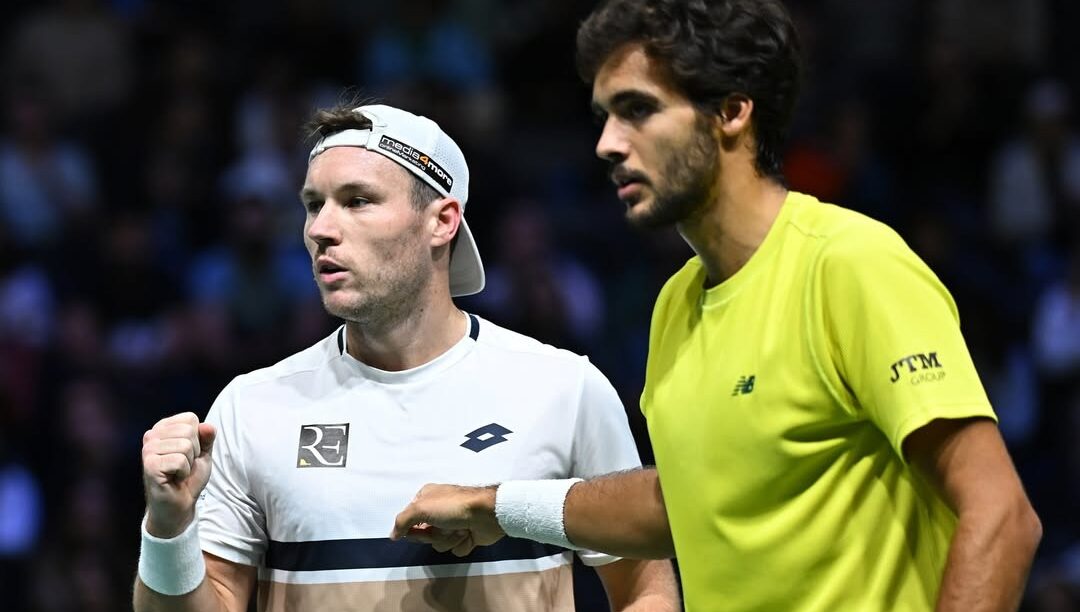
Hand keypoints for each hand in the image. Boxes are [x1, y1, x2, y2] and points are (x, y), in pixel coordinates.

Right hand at [141, 412, 215, 537]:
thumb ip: (207, 437)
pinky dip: (183, 472)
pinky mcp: (149, 465)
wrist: (180, 504)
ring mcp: (148, 450)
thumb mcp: (203, 453)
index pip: (190, 418)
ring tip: (178, 472)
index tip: (189, 453)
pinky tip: (174, 478)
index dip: (198, 438)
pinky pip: (180, 460)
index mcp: (163, 428)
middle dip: (194, 451)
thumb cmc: (189, 477)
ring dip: (189, 463)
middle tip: (184, 465)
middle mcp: (151, 435)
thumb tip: (207, 426)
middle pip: (188, 431)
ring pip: (185, 445)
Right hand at [391, 484, 504, 555]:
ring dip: (449, 539)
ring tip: (460, 529)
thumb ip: (402, 521)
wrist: (486, 514)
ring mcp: (452, 524)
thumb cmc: (452, 507)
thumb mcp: (421, 508)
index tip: (420, 527)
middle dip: (434, 534)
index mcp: (427, 498)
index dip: (413, 528)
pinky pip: (455, 549)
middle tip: (443, 527)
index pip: (409, 519)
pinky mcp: (465, 536)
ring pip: (439, 544)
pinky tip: (469, 534)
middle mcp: (438, 510)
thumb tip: (392, 535)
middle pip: (423, 534)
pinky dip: (461, 543)